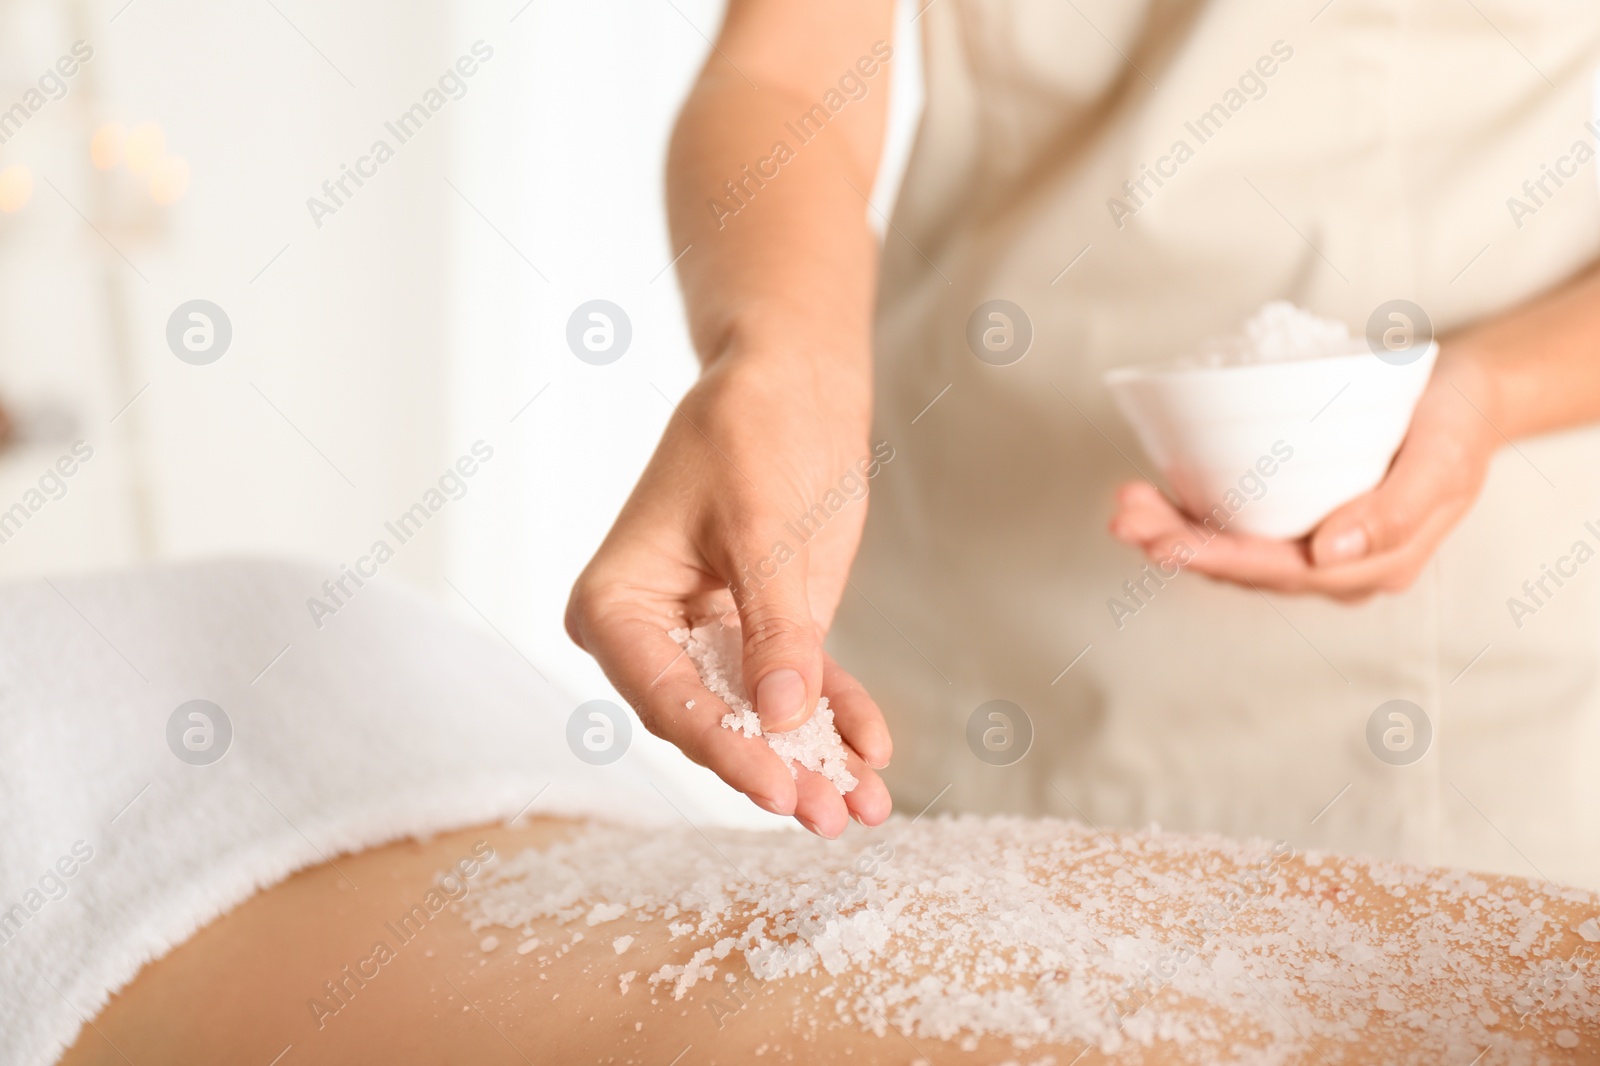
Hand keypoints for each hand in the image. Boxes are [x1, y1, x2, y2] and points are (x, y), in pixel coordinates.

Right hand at [565, 340, 891, 835]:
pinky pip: (797, 690)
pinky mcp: (762, 635)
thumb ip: (774, 626)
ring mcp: (708, 640)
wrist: (791, 385)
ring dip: (811, 761)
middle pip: (710, 721)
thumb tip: (779, 719)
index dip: (722, 747)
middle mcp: (651, 634)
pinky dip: (837, 719)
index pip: (665, 695)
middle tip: (827, 814)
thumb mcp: (764, 525)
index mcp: (616, 604)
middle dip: (772, 768)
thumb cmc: (753, 430)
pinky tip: (874, 752)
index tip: (775, 786)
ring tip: (864, 808)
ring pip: (757, 719)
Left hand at [1109, 351, 1501, 599]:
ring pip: (1233, 550)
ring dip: (1173, 531)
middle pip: (1245, 566)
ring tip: (1125, 506)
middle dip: (1178, 545)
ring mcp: (1315, 544)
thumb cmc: (1459, 422)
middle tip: (1123, 516)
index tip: (1163, 540)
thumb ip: (1396, 511)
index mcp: (1374, 565)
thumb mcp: (1446, 459)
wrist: (1471, 397)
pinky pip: (1237, 525)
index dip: (1217, 558)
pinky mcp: (1296, 516)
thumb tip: (1327, 552)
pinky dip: (1192, 514)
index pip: (1280, 571)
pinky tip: (1154, 497)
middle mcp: (1336, 565)